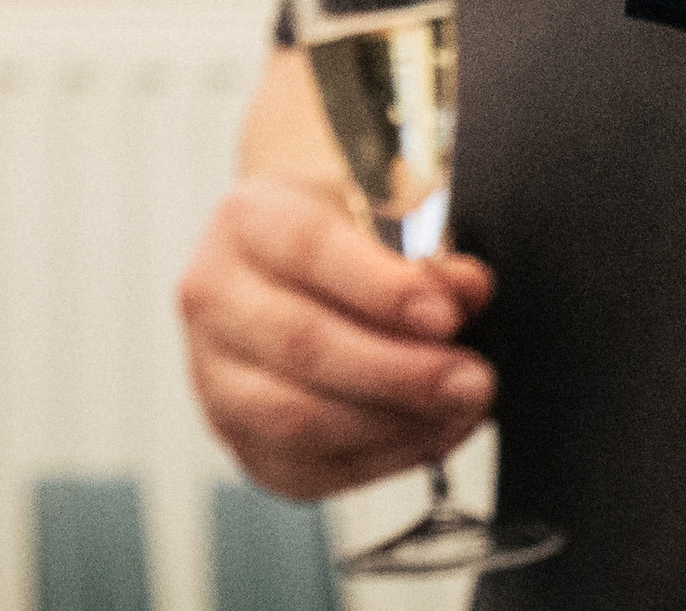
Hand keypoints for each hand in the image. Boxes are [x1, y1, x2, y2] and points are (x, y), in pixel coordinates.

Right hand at [181, 66, 498, 499]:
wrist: (292, 271)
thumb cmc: (347, 239)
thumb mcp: (387, 218)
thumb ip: (430, 252)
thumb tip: (466, 289)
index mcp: (247, 219)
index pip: (307, 249)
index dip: (382, 288)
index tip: (447, 316)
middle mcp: (213, 296)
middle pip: (301, 344)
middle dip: (400, 370)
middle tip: (472, 379)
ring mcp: (214, 375)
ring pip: (296, 418)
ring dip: (393, 423)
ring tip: (459, 408)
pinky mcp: (237, 438)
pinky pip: (307, 468)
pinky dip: (380, 460)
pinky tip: (430, 433)